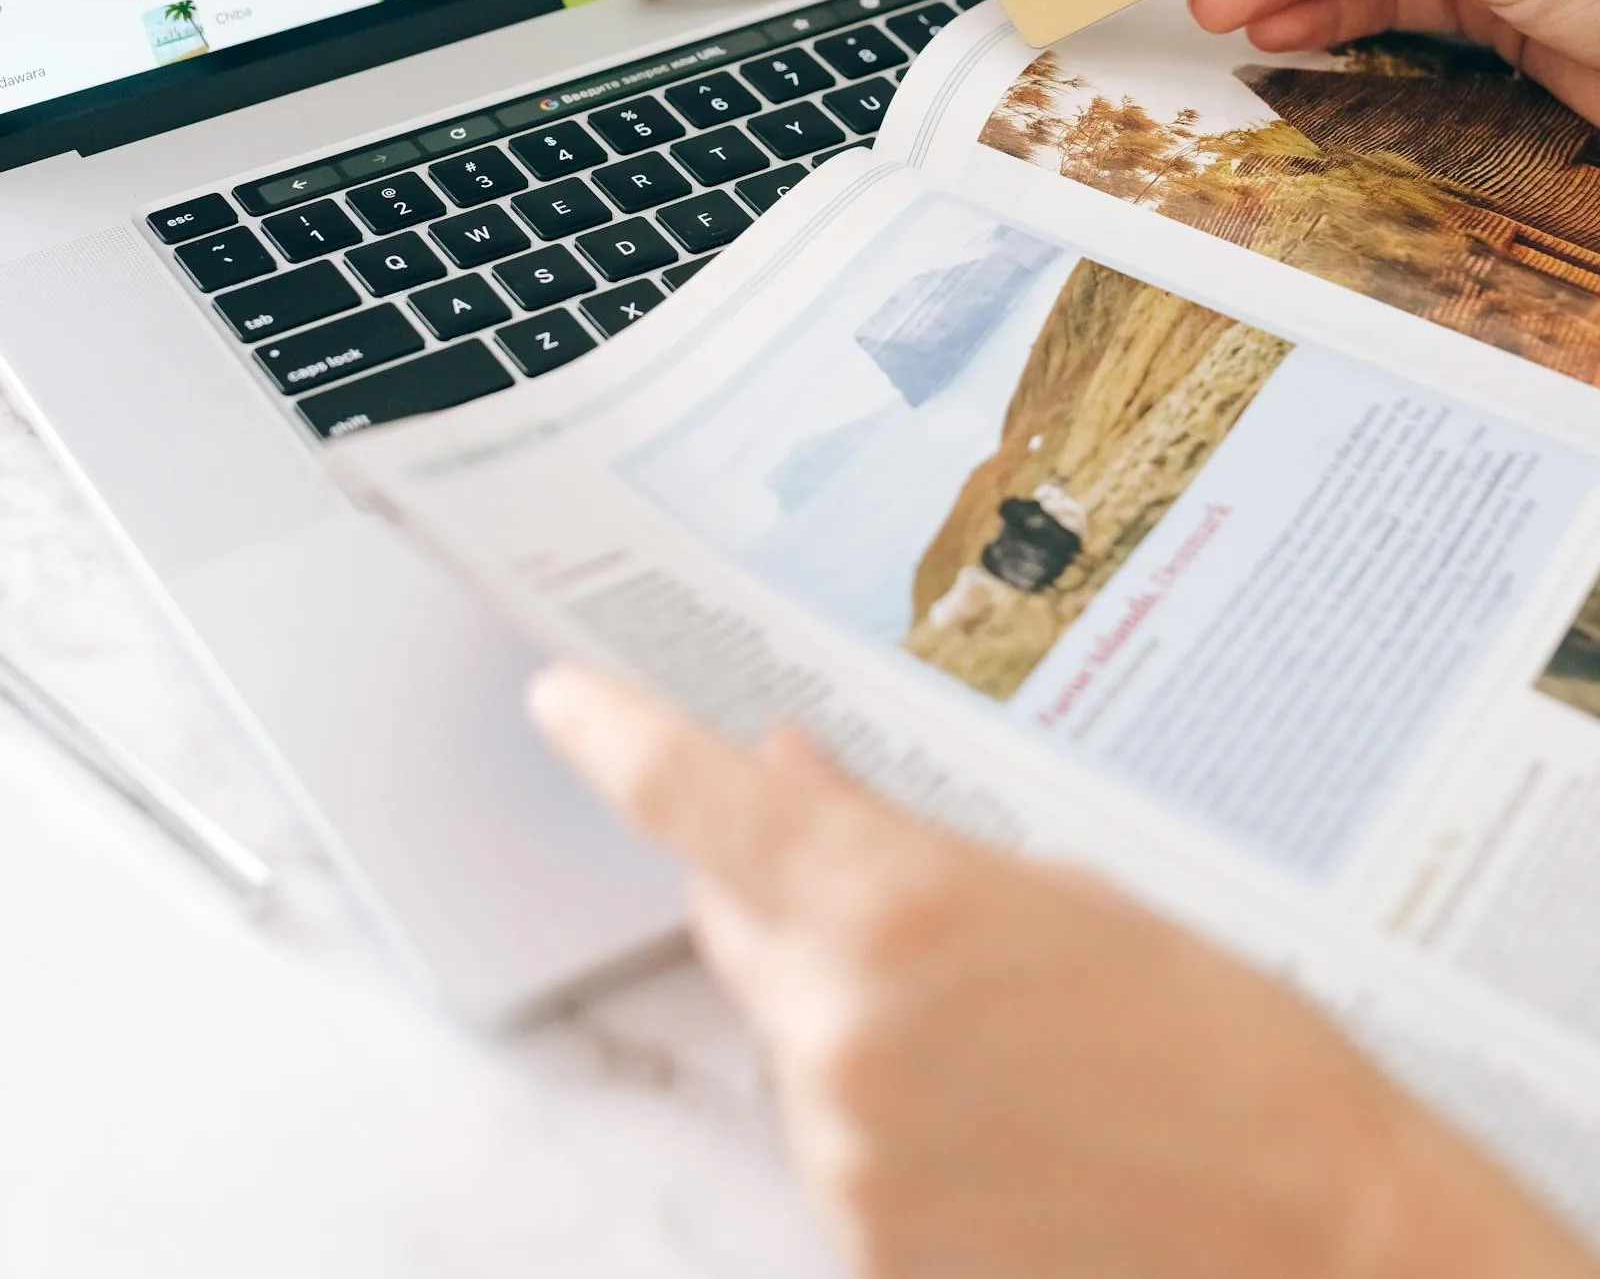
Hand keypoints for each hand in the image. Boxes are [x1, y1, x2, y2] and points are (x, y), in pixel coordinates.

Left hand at [531, 666, 1592, 1278]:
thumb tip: (790, 783)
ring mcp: (843, 1153)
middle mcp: (840, 1030)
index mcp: (895, 904)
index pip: (697, 802)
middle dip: (785, 892)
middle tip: (899, 893)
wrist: (1316, 1244)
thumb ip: (898, 843)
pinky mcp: (863, 1247)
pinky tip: (1001, 1118)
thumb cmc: (1224, 1052)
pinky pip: (832, 1141)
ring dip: (849, 1012)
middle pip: (739, 924)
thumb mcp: (1066, 898)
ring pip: (789, 1037)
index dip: (615, 737)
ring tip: (1008, 1038)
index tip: (562, 698)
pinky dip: (881, 1112)